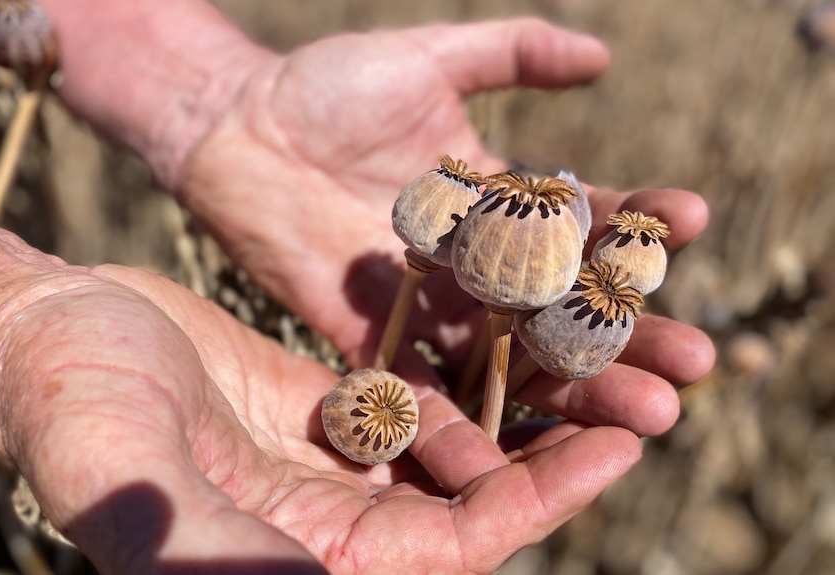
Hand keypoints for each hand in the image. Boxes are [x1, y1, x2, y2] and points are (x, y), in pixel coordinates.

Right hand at [0, 223, 646, 574]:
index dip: (535, 509)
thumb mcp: (134, 482)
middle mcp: (326, 524)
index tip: (613, 451)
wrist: (48, 335)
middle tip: (636, 399)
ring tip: (591, 356)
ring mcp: (328, 462)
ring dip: (522, 410)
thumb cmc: (69, 409)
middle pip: (470, 502)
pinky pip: (415, 397)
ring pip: (453, 449)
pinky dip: (465, 371)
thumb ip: (213, 548)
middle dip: (554, 457)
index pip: (448, 553)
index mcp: (301, 558)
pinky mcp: (323, 406)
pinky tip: (513, 328)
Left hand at [177, 18, 712, 437]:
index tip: (692, 221)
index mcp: (497, 203)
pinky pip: (430, 389)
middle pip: (565, 307)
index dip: (637, 221)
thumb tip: (603, 58)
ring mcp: (429, 308)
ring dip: (581, 388)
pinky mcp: (377, 342)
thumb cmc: (328, 87)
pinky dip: (475, 418)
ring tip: (652, 412)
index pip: (583, 219)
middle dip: (631, 333)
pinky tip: (530, 447)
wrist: (236, 129)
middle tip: (695, 362)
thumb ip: (511, 54)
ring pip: (515, 358)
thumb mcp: (427, 60)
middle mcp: (475, 265)